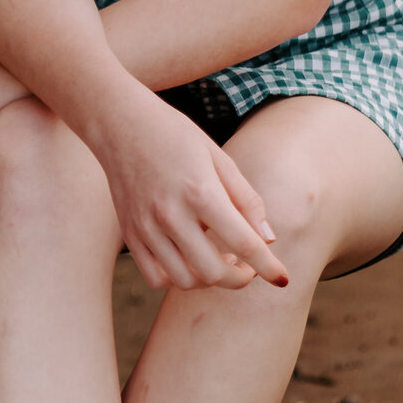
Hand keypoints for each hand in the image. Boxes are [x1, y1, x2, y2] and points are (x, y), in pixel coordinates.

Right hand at [96, 89, 288, 292]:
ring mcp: (146, 228)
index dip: (268, 266)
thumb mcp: (217, 157)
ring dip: (209, 279)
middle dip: (240, 277)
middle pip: (214, 273)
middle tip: (248, 265)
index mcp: (200, 191)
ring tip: (218, 258)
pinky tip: (188, 258)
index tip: (283, 279)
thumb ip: (245, 199)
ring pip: (185, 281)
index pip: (243, 243)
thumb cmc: (174, 134)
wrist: (120, 122)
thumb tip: (268, 239)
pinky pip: (156, 278)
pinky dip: (178, 278)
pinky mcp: (130, 234)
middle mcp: (171, 215)